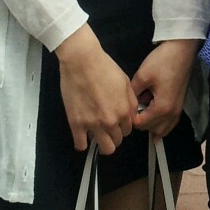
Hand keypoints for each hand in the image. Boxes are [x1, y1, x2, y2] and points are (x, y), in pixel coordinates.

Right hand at [55, 24, 135, 154]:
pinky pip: (81, 145)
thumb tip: (132, 116)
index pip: (128, 131)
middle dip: (114, 135)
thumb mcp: (126, 82)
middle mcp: (110, 120)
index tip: (117, 123)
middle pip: (117, 141)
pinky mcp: (76, 123)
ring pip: (104, 148)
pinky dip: (82, 144)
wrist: (82, 60)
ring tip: (97, 135)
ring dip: (102, 143)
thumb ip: (131, 102)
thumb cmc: (103, 67)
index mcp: (124, 111)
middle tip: (107, 128)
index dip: (122, 127)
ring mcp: (93, 124)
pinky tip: (83, 136)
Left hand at [130, 38, 200, 137]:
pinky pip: (170, 123)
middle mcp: (171, 114)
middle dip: (140, 121)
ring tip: (143, 110)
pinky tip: (153, 118)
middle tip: (133, 106)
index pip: (141, 124)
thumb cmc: (162, 62)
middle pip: (151, 129)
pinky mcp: (180, 105)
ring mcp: (178, 111)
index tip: (125, 107)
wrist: (182, 50)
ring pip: (162, 129)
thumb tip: (127, 106)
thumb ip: (133, 95)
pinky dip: (161, 124)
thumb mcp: (142, 76)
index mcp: (162, 108)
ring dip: (151, 124)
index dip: (130, 118)